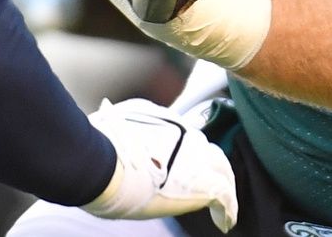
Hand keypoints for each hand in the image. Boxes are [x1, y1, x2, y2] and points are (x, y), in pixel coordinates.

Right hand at [82, 97, 237, 229]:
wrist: (106, 165)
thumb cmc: (104, 145)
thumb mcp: (118, 120)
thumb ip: (127, 121)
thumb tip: (110, 109)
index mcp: (169, 123)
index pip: (188, 136)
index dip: (190, 151)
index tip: (186, 163)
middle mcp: (189, 137)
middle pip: (209, 152)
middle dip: (211, 167)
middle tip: (208, 183)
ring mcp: (198, 160)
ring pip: (221, 171)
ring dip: (221, 185)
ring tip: (222, 204)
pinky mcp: (205, 185)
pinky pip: (225, 196)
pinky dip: (226, 210)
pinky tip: (225, 222)